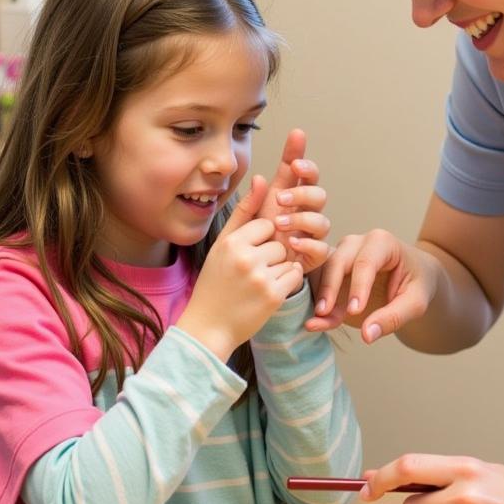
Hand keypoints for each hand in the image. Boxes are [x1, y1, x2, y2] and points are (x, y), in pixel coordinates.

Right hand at [177, 175, 303, 359]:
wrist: (208, 327)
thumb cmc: (215, 283)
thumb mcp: (223, 244)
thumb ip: (245, 211)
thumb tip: (261, 177)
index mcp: (232, 242)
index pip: (266, 225)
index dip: (261, 240)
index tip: (248, 256)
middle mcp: (246, 257)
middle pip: (280, 243)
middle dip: (272, 257)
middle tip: (250, 274)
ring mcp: (261, 277)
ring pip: (289, 259)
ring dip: (280, 270)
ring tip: (256, 284)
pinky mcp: (274, 296)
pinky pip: (295, 276)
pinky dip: (286, 283)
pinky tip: (266, 293)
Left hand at [257, 128, 330, 275]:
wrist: (252, 274)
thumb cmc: (255, 241)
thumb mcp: (250, 217)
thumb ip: (254, 196)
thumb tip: (259, 177)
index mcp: (292, 197)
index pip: (305, 175)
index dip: (305, 165)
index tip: (294, 163)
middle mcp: (306, 213)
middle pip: (319, 195)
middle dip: (302, 193)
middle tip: (279, 198)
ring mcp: (312, 235)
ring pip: (322, 221)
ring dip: (301, 219)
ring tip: (278, 223)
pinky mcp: (314, 256)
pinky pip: (322, 248)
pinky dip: (308, 243)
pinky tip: (292, 242)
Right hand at [305, 229, 437, 343]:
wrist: (412, 278)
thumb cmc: (416, 285)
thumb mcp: (415, 303)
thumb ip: (393, 318)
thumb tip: (368, 335)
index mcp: (382, 242)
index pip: (366, 262)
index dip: (358, 287)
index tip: (354, 311)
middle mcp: (357, 243)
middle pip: (337, 261)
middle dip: (329, 287)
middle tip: (325, 314)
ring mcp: (341, 253)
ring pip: (321, 269)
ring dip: (319, 295)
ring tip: (318, 320)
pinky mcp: (330, 268)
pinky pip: (317, 280)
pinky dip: (314, 299)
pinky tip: (315, 321)